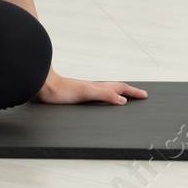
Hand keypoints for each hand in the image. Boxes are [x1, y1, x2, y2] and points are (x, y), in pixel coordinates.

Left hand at [31, 67, 147, 104]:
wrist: (42, 86)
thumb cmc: (60, 90)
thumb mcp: (85, 93)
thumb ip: (104, 95)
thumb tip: (122, 100)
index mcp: (97, 87)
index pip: (119, 89)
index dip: (132, 92)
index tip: (145, 95)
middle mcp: (92, 88)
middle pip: (114, 88)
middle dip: (128, 92)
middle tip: (139, 95)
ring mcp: (84, 91)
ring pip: (105, 91)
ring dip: (117, 93)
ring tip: (125, 97)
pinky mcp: (76, 96)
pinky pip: (96, 95)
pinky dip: (104, 97)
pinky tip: (100, 101)